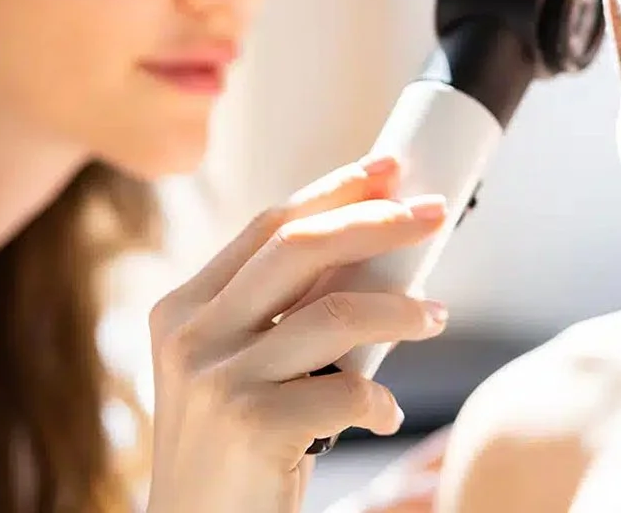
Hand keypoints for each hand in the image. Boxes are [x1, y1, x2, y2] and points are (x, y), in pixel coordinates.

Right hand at [143, 155, 450, 512]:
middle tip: (433, 216)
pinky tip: (385, 414)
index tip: (389, 170)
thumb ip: (279, 313)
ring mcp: (218, 381)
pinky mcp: (252, 427)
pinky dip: (382, 399)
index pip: (268, 225)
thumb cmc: (232, 451)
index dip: (334, 190)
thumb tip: (370, 246)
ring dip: (401, 311)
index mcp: (185, 309)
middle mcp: (192, 336)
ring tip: (435, 317)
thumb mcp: (235, 369)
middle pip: (299, 246)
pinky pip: (347, 390)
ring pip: (335, 314)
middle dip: (376, 221)